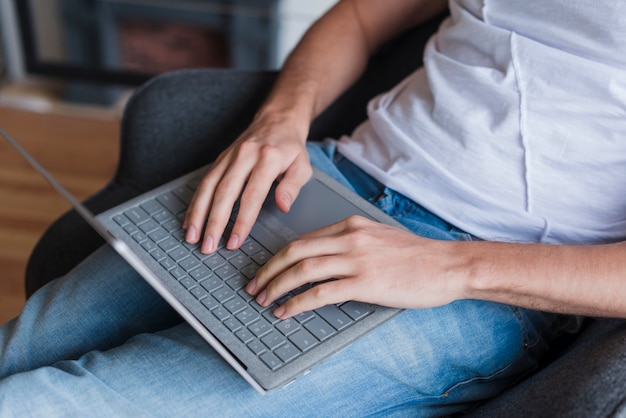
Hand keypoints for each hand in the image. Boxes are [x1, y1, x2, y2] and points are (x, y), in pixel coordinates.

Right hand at [183, 112, 312, 252]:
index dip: (242, 220)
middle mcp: (245, 155)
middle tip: (208, 246)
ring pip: (209, 187)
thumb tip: (283, 206)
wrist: (277, 120)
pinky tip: (190, 220)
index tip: (234, 241)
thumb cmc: (291, 148)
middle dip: (214, 222)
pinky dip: (195, 203)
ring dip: (198, 214)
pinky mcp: (220, 159)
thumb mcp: (302, 166)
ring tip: (192, 237)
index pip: (252, 195)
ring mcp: (229, 156)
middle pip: (225, 193)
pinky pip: (204, 182)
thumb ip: (293, 187)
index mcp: (268, 158)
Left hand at [246, 215, 464, 318]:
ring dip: (277, 286)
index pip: (303, 238)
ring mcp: (357, 259)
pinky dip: (297, 302)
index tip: (267, 270)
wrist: (447, 265)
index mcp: (350, 224)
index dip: (279, 256)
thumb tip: (324, 257)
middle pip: (295, 251)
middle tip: (255, 286)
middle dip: (269, 269)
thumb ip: (351, 241)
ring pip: (303, 269)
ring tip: (264, 300)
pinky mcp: (365, 282)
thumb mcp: (378, 236)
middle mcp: (350, 237)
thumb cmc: (416, 255)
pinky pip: (321, 292)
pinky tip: (287, 311)